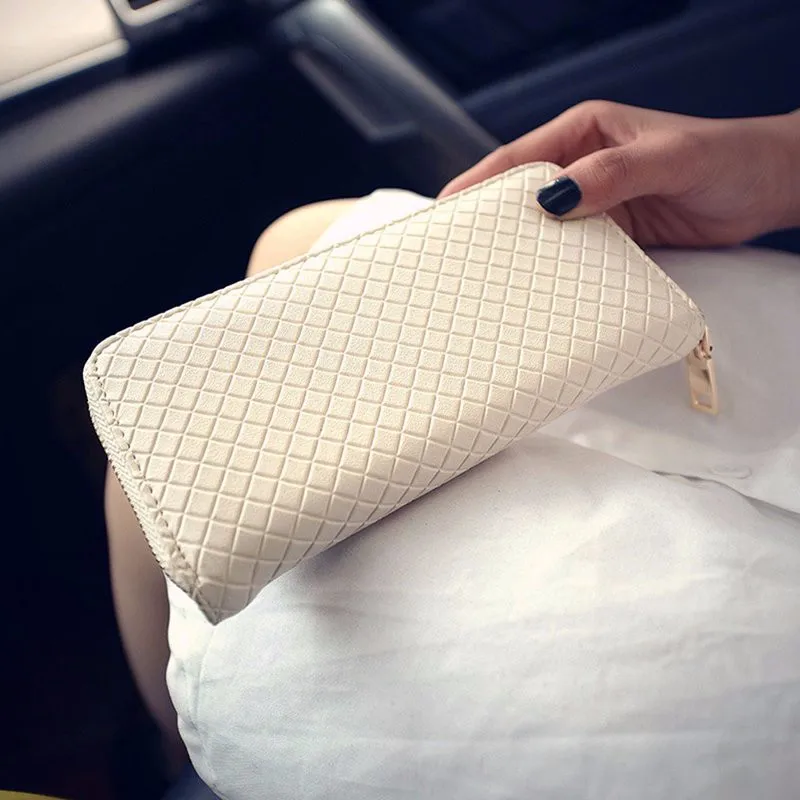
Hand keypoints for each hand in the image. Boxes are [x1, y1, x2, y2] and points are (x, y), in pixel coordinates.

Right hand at [440, 101, 799, 246]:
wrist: (768, 189)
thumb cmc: (728, 158)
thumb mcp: (669, 158)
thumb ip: (612, 173)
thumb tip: (554, 198)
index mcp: (585, 131)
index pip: (518, 157)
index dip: (478, 184)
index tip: (447, 212)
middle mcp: (583, 165)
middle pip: (520, 195)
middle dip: (488, 221)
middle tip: (456, 252)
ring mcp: (595, 202)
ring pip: (542, 227)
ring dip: (519, 249)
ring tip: (487, 275)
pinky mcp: (611, 233)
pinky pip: (572, 251)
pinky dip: (553, 267)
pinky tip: (538, 284)